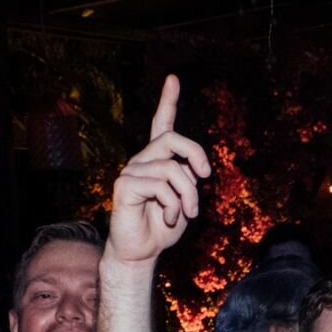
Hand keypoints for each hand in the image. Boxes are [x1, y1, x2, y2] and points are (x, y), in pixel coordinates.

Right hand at [106, 75, 213, 266]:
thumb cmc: (163, 228)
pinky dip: (175, 206)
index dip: (168, 101)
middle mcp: (143, 161)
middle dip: (196, 154)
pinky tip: (169, 218)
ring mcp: (132, 171)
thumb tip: (191, 168)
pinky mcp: (125, 185)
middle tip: (205, 176)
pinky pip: (161, 186)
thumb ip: (188, 180)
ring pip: (173, 169)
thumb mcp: (185, 201)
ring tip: (187, 214)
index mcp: (158, 161)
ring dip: (189, 195)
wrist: (141, 252)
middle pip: (172, 138)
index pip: (162, 125)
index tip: (173, 79)